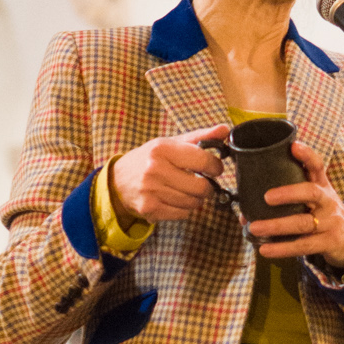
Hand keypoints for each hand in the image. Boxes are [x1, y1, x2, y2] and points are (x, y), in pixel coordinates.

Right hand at [110, 125, 228, 223]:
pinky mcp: (151, 209)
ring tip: (187, 190)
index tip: (214, 168)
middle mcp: (155, 170)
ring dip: (196, 198)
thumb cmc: (149, 160)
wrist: (117, 182)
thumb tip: (225, 129)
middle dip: (208, 187)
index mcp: (162, 149)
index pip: (203, 160)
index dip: (215, 166)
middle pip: (201, 187)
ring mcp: (152, 191)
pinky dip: (185, 209)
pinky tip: (176, 199)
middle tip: (203, 183)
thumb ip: (200, 137)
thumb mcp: (170, 143)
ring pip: (193, 203)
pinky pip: (183, 214)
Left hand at [250, 140, 343, 270]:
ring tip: (254, 228)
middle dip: (289, 193)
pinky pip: (304, 246)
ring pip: (303, 223)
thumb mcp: (314, 197)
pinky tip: (265, 249)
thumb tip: (245, 208)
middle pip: (311, 193)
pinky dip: (283, 248)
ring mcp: (330, 222)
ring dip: (277, 226)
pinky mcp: (329, 242)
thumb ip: (288, 195)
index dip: (307, 155)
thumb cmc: (321, 213)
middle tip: (266, 197)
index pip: (317, 166)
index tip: (293, 146)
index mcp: (322, 185)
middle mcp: (327, 201)